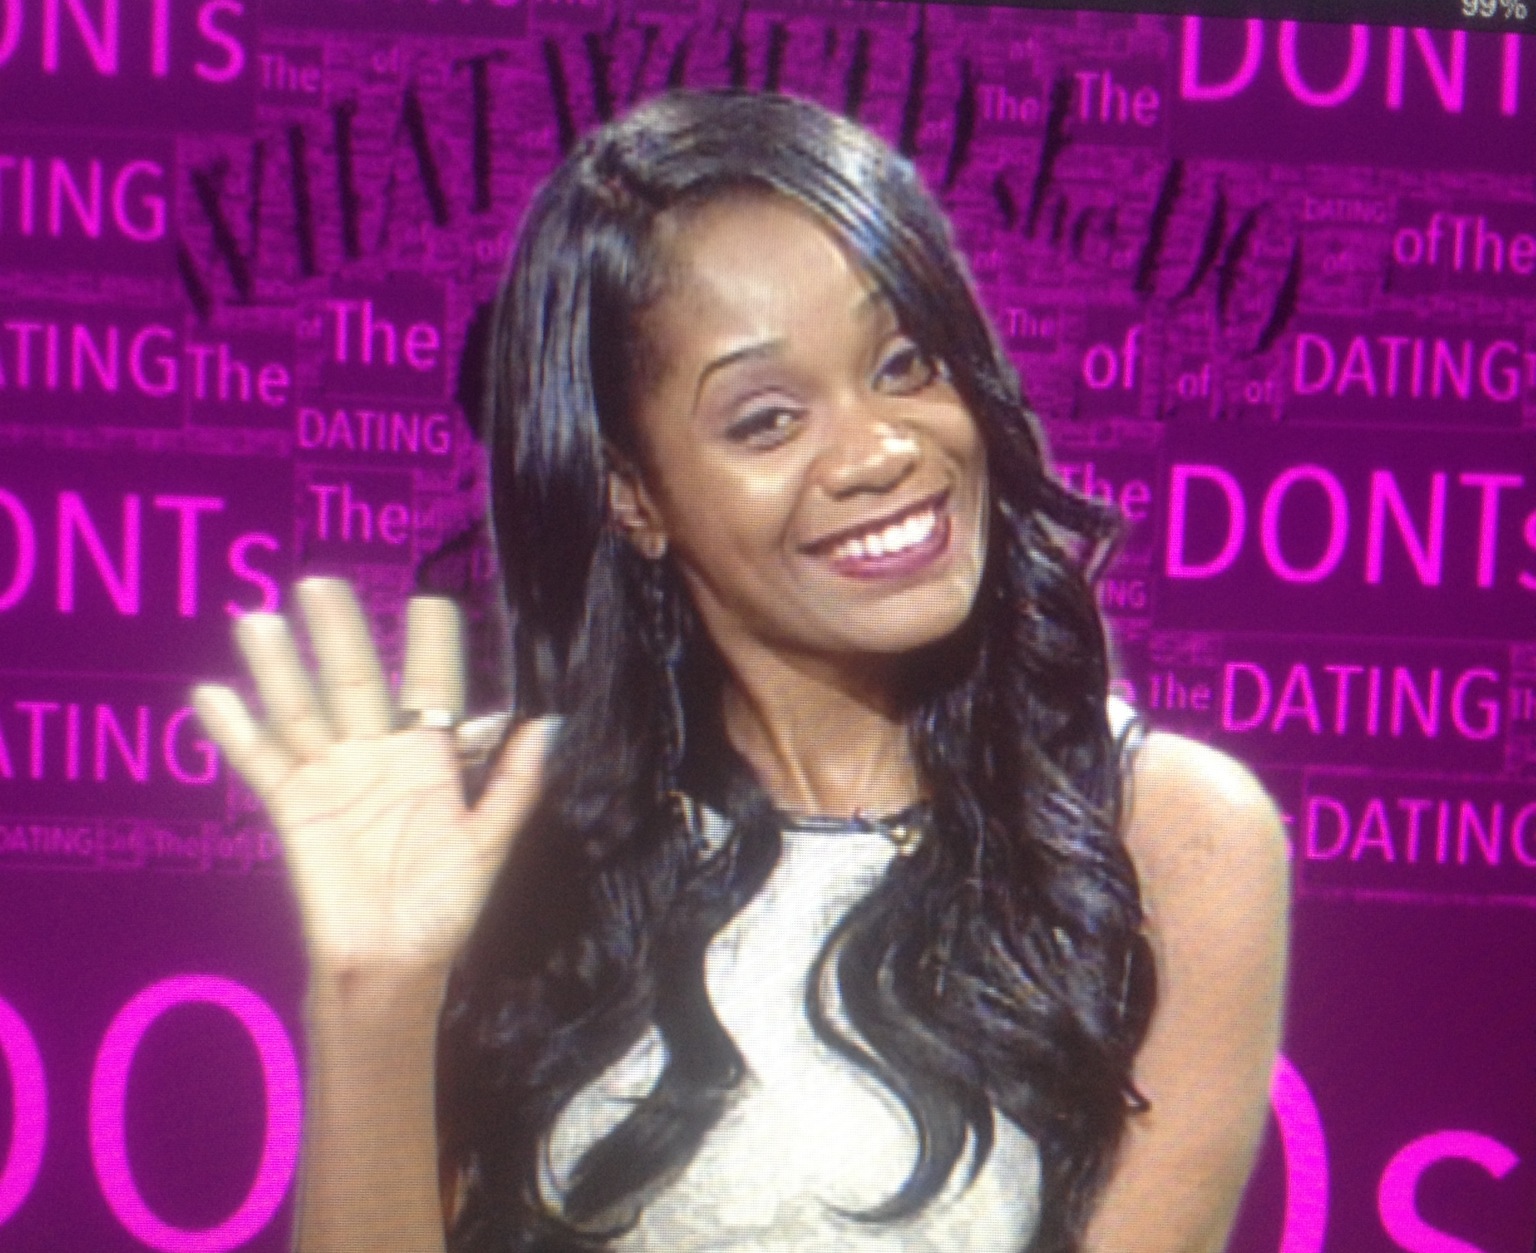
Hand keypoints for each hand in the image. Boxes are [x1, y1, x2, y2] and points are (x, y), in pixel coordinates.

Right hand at [193, 577, 553, 976]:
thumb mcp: (488, 844)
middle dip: (340, 635)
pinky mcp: (293, 806)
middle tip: (321, 583)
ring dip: (278, 668)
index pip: (429, 687)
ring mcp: (331, 776)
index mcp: (430, 760)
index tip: (429, 600)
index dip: (430, 645)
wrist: (391, 963)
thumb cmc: (443, 906)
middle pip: (357, 683)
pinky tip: (211, 693)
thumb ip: (515, 785)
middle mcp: (377, 755)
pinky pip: (261, 761)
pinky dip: (235, 730)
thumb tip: (549, 724)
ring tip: (257, 621)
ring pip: (302, 710)